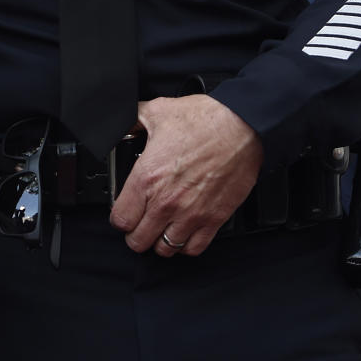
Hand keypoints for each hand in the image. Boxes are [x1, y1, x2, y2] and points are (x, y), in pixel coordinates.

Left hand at [109, 94, 263, 256]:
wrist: (241, 126)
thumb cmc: (204, 120)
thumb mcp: (156, 111)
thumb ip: (132, 121)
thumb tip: (122, 124)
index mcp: (147, 177)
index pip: (120, 219)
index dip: (118, 217)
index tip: (123, 211)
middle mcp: (167, 201)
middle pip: (138, 241)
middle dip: (135, 233)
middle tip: (139, 222)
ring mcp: (191, 213)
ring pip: (165, 249)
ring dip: (159, 241)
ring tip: (160, 227)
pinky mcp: (214, 218)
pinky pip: (194, 248)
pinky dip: (185, 245)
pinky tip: (182, 231)